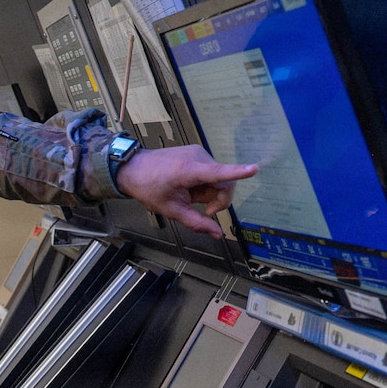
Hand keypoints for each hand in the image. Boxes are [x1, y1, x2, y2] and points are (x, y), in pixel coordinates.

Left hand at [114, 145, 256, 236]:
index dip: (237, 172)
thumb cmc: (149, 188)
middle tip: (202, 209)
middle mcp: (197, 157)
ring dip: (209, 192)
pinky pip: (212, 172)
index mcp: (187, 171)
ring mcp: (198, 153)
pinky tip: (190, 186)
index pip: (217, 173)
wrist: (132, 168)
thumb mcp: (171, 210)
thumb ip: (196, 222)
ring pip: (219, 178)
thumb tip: (217, 234)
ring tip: (189, 194)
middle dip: (217, 200)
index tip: (254, 169)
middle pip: (223, 183)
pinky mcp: (198, 153)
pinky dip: (205, 183)